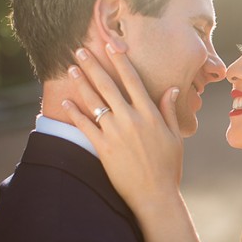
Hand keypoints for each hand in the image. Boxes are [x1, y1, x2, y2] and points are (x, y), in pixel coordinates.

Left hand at [62, 43, 183, 210]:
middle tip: (80, 49)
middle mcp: (131, 120)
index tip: (111, 45)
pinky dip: (74, 113)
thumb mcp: (175, 137)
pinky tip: (66, 102)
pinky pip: (85, 126)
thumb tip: (171, 88)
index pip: (133, 80)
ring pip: (94, 102)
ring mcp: (115, 134)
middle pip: (108, 86)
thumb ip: (169, 111)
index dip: (120, 61)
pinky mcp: (103, 149)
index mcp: (150, 115)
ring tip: (71, 69)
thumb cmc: (169, 168)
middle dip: (93, 65)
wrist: (155, 196)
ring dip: (81, 83)